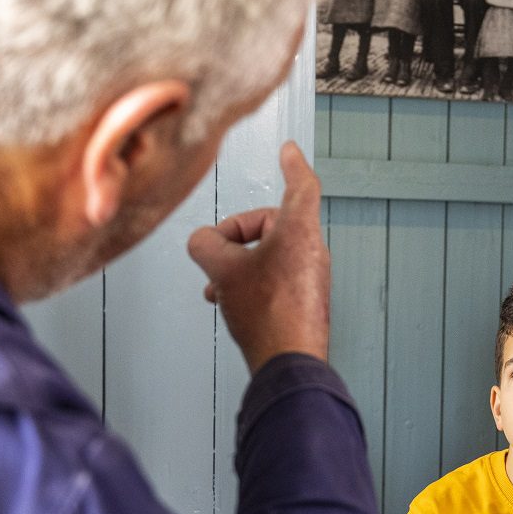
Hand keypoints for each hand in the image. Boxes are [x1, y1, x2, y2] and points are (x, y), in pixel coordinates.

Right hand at [186, 142, 328, 372]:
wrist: (289, 362)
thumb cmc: (268, 315)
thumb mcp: (222, 271)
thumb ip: (205, 245)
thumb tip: (201, 242)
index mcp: (299, 231)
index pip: (301, 184)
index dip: (292, 164)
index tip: (288, 151)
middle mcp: (311, 251)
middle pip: (271, 223)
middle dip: (236, 235)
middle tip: (214, 254)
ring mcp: (310, 277)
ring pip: (268, 254)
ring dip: (238, 264)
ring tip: (217, 287)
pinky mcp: (305, 299)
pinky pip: (274, 277)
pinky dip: (250, 281)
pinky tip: (230, 302)